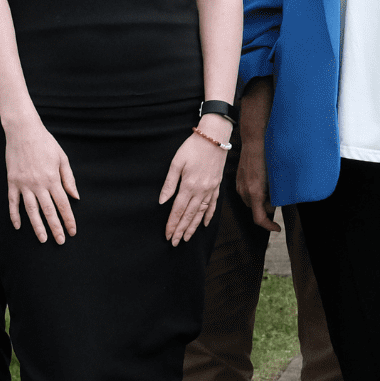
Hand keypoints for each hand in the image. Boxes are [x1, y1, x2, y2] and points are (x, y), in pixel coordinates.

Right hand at [2, 116, 80, 243]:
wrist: (23, 131)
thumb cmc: (46, 143)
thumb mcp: (62, 158)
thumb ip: (69, 179)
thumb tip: (75, 197)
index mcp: (53, 179)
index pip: (63, 204)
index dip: (68, 219)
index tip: (72, 231)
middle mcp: (39, 184)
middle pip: (49, 211)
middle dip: (55, 228)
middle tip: (60, 241)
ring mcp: (24, 184)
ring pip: (31, 211)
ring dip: (37, 226)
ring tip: (42, 239)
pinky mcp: (12, 182)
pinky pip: (13, 202)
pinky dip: (14, 215)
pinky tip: (18, 226)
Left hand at [160, 117, 229, 244]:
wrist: (214, 137)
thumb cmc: (192, 147)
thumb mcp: (176, 163)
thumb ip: (169, 183)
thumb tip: (162, 201)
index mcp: (189, 185)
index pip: (178, 210)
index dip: (172, 224)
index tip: (167, 235)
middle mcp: (201, 190)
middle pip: (189, 215)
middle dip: (181, 230)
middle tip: (175, 243)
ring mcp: (210, 189)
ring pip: (201, 213)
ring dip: (193, 227)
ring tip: (187, 238)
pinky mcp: (217, 185)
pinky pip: (212, 204)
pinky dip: (208, 215)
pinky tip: (204, 224)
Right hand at [236, 124, 272, 231]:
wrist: (254, 140)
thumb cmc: (268, 156)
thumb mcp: (276, 177)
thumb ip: (276, 193)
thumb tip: (278, 203)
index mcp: (254, 192)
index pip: (259, 218)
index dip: (269, 226)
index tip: (278, 228)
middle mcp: (244, 191)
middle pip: (257, 210)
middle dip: (268, 208)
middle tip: (279, 198)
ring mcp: (239, 186)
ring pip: (252, 202)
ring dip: (262, 200)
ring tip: (272, 188)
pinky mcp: (238, 180)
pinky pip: (247, 193)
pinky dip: (256, 193)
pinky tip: (264, 182)